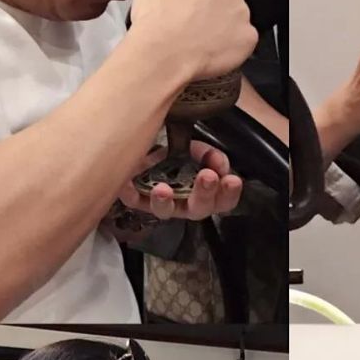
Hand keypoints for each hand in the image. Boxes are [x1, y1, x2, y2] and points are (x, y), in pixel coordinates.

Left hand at [107, 141, 242, 231]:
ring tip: (163, 189)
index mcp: (204, 193)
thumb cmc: (176, 153)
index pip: (223, 201)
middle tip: (207, 177)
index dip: (229, 194)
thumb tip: (218, 162)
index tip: (232, 180)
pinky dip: (131, 193)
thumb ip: (208, 154)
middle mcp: (184, 203)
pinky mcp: (137, 199)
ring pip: (166, 211)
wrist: (146, 148)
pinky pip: (134, 201)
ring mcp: (161, 204)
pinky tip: (128, 184)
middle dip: (204, 194)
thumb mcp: (196, 148)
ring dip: (166, 201)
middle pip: (198, 209)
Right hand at [128, 0, 257, 79]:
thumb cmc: (157, 17)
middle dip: (210, 6)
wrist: (164, 52)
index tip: (185, 2)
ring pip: (234, 17)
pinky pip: (242, 40)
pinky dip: (230, 46)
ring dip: (221, 25)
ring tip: (199, 38)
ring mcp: (242, 14)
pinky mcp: (247, 38)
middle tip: (191, 21)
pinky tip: (211, 49)